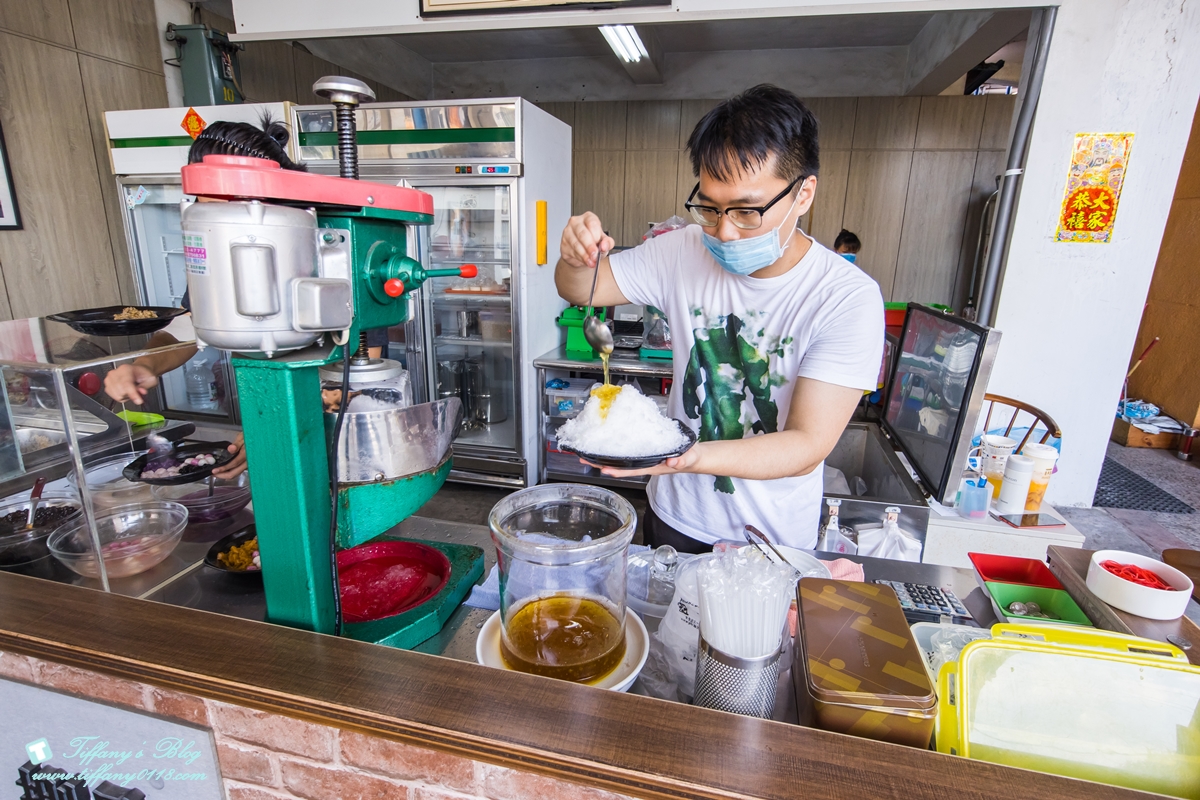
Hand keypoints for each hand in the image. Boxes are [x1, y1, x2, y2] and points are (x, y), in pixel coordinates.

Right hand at [104, 363, 158, 403]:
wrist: (137, 371)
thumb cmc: (142, 374)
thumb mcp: (150, 379)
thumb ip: (145, 386)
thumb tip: (141, 392)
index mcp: (126, 369)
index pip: (127, 384)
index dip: (133, 394)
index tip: (139, 401)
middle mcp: (115, 373)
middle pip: (121, 391)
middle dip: (131, 394)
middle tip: (137, 390)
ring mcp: (109, 378)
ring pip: (117, 395)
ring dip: (126, 396)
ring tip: (131, 389)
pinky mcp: (107, 385)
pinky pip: (114, 396)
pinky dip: (121, 397)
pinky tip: (125, 391)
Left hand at [212, 433, 246, 478]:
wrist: (257, 439)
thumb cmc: (249, 437)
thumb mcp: (243, 437)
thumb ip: (237, 444)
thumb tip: (231, 449)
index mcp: (246, 454)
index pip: (234, 464)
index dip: (223, 468)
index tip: (214, 470)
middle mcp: (247, 462)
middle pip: (234, 473)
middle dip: (222, 475)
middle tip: (213, 473)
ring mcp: (247, 465)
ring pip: (236, 474)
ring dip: (225, 474)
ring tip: (217, 473)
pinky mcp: (246, 465)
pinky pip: (237, 471)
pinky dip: (230, 472)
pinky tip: (224, 470)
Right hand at [560, 211, 614, 269]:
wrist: (583, 253)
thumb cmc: (593, 243)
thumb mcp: (604, 241)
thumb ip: (608, 242)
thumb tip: (604, 245)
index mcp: (588, 218)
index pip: (592, 223)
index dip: (597, 235)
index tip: (600, 244)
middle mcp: (576, 223)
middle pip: (582, 233)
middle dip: (590, 246)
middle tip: (595, 255)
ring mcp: (567, 233)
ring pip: (576, 244)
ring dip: (585, 255)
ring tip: (592, 261)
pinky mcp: (563, 244)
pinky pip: (572, 252)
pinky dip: (580, 258)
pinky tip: (586, 261)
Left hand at [583, 442, 704, 478]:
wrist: (692, 456)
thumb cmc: (689, 458)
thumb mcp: (689, 458)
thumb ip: (682, 460)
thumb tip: (672, 462)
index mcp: (653, 467)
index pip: (631, 470)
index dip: (617, 470)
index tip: (602, 469)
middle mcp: (644, 463)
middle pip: (620, 466)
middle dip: (601, 463)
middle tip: (583, 458)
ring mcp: (643, 458)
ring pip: (620, 459)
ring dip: (603, 456)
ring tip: (586, 452)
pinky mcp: (644, 450)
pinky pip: (626, 450)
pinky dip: (614, 448)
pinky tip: (605, 443)